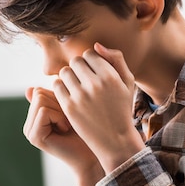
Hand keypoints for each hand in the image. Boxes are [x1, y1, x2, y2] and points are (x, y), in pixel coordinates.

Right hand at [24, 86, 103, 185]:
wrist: (92, 155)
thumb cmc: (85, 131)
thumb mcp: (67, 109)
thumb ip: (50, 98)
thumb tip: (30, 88)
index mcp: (33, 117)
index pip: (39, 91)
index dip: (58, 97)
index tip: (69, 113)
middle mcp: (28, 125)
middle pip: (39, 94)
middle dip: (59, 103)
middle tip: (69, 120)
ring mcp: (29, 131)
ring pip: (41, 101)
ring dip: (60, 110)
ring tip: (67, 124)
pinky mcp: (34, 137)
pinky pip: (44, 112)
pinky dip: (59, 117)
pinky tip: (65, 129)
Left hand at [53, 42, 144, 172]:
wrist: (115, 139)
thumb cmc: (121, 109)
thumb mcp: (128, 83)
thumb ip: (116, 60)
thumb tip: (96, 45)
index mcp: (110, 76)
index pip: (90, 53)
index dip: (90, 61)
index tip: (93, 72)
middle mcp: (95, 84)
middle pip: (75, 61)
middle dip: (78, 68)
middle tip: (83, 80)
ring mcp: (80, 96)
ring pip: (64, 72)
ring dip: (68, 77)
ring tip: (76, 86)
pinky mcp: (69, 107)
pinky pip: (57, 86)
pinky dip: (61, 87)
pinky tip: (69, 94)